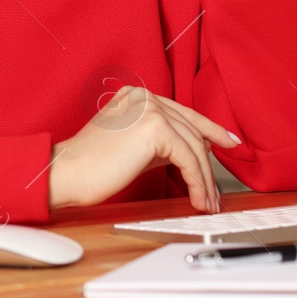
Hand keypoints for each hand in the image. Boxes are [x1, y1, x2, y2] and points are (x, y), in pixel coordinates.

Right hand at [47, 85, 241, 212]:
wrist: (67, 172)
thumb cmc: (91, 165)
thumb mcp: (131, 145)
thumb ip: (159, 142)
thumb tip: (190, 153)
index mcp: (137, 94)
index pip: (183, 113)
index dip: (210, 130)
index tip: (229, 142)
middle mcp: (145, 96)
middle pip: (192, 131)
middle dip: (208, 165)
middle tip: (215, 191)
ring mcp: (150, 109)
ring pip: (193, 148)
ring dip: (204, 180)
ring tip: (207, 202)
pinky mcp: (155, 128)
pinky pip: (188, 160)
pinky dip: (197, 183)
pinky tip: (198, 200)